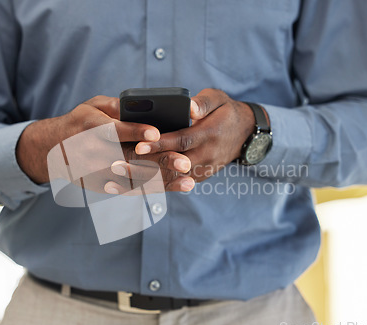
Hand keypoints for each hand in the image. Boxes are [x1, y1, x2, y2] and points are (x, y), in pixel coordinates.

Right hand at [17, 95, 194, 192]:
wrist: (51, 150)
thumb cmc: (80, 123)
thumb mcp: (91, 107)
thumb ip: (115, 106)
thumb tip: (142, 106)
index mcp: (90, 127)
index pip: (114, 130)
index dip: (135, 131)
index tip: (156, 132)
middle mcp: (93, 152)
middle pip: (130, 158)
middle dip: (159, 161)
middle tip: (185, 162)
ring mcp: (97, 173)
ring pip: (134, 179)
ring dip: (162, 181)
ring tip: (188, 180)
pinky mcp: (102, 186)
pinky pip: (130, 190)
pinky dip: (154, 190)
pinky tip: (174, 188)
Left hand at [131, 89, 254, 181]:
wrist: (245, 133)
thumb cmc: (225, 111)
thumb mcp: (218, 99)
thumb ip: (204, 102)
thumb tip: (189, 106)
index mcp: (210, 133)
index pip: (182, 141)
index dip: (160, 144)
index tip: (139, 145)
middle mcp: (208, 154)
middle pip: (173, 163)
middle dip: (147, 165)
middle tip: (121, 165)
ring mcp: (205, 168)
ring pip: (174, 177)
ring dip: (148, 178)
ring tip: (122, 177)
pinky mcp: (201, 176)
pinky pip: (178, 182)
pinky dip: (158, 184)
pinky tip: (136, 183)